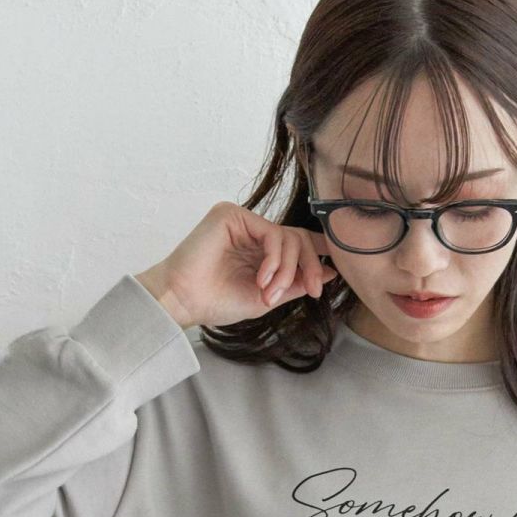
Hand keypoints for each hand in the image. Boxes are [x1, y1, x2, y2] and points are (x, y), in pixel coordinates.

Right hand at [135, 200, 338, 329]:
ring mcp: (243, 221)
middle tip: (312, 292)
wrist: (184, 301)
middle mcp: (253, 232)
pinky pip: (271, 233)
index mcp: (261, 250)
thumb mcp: (268, 297)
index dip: (318, 256)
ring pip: (289, 236)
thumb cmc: (217, 302)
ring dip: (288, 270)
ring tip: (271, 294)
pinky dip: (275, 260)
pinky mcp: (232, 215)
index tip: (332, 277)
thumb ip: (295, 283)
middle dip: (310, 267)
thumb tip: (329, 272)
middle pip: (299, 238)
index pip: (297, 244)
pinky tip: (263, 280)